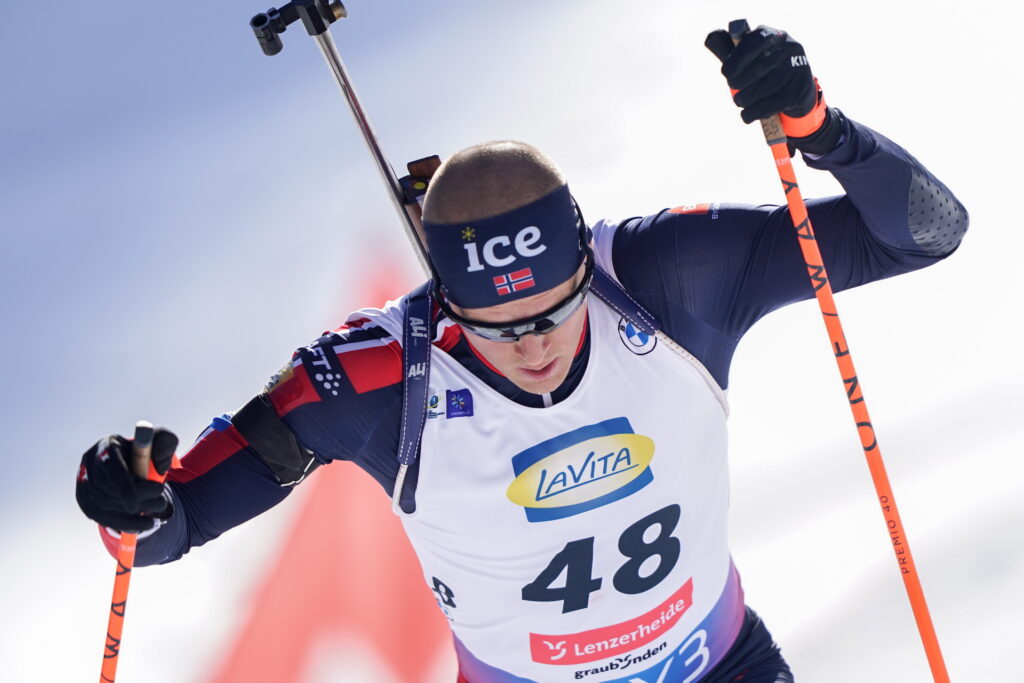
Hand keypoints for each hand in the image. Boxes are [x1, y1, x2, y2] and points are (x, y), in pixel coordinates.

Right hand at [75, 428, 177, 532]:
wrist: (127, 461)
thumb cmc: (145, 451)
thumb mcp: (158, 441)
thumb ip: (165, 443)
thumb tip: (161, 465)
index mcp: (107, 445)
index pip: (109, 467)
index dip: (124, 485)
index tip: (142, 499)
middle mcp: (89, 463)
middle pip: (108, 489)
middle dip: (138, 500)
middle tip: (161, 502)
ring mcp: (83, 482)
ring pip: (104, 506)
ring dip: (132, 514)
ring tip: (156, 513)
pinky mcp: (84, 500)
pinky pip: (101, 517)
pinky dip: (124, 523)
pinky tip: (143, 525)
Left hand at [705, 21, 840, 154]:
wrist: (800, 92)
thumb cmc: (769, 72)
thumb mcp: (758, 57)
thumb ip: (740, 54)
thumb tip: (717, 46)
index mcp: (776, 36)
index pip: (755, 42)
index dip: (737, 58)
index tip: (725, 73)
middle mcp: (790, 50)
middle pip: (758, 69)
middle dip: (738, 82)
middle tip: (732, 88)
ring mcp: (797, 71)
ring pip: (762, 90)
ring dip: (744, 99)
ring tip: (739, 101)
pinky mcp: (798, 92)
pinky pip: (769, 106)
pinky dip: (752, 113)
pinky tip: (746, 115)